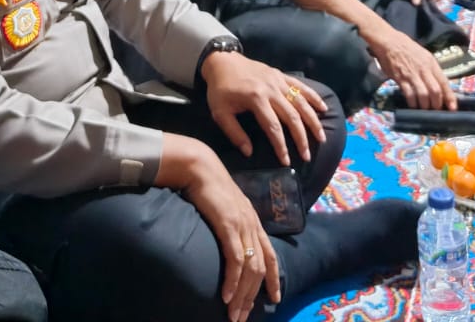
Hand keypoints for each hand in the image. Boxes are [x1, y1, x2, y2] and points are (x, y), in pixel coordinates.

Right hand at [164, 138, 278, 321]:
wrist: (199, 167)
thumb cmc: (209, 187)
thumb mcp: (226, 208)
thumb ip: (232, 225)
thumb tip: (230, 242)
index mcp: (254, 222)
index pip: (270, 256)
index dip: (274, 279)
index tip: (275, 299)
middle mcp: (252, 226)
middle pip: (260, 270)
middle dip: (253, 297)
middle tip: (242, 318)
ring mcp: (242, 226)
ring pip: (250, 269)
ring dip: (242, 296)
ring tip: (234, 314)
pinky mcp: (229, 225)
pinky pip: (235, 260)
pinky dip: (233, 280)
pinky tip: (227, 296)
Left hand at [201, 51, 326, 165]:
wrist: (222, 61)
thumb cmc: (220, 89)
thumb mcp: (220, 113)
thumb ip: (234, 133)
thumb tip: (249, 152)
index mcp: (256, 99)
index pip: (273, 127)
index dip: (281, 146)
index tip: (286, 161)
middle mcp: (271, 89)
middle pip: (292, 116)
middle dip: (301, 138)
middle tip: (307, 155)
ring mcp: (278, 80)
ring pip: (301, 102)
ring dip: (313, 120)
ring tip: (321, 137)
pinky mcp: (281, 75)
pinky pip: (301, 86)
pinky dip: (313, 97)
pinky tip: (323, 108)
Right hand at [368, 26, 454, 110]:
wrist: (390, 42)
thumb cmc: (409, 50)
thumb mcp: (425, 57)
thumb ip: (432, 71)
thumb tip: (439, 88)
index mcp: (432, 64)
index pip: (444, 82)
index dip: (449, 97)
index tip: (453, 108)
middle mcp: (424, 70)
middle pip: (435, 91)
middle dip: (437, 104)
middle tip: (436, 110)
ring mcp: (412, 74)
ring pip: (423, 94)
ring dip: (425, 105)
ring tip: (424, 109)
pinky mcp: (400, 78)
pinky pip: (409, 94)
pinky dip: (412, 102)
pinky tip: (413, 105)